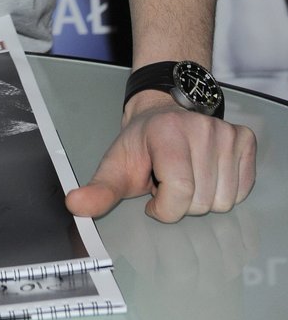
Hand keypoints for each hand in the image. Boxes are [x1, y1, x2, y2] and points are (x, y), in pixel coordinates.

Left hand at [65, 91, 256, 221]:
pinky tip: (207, 173)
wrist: (164, 112)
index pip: (178, 194)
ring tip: (185, 175)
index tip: (152, 194)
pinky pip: (242, 189)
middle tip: (168, 179)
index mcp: (166, 132)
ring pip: (224, 200)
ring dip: (203, 197)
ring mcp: (224, 132)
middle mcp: (200, 128)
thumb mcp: (116, 165)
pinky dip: (225, 190)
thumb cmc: (142, 143)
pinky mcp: (243, 139)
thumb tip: (75, 204)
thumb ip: (99, 190)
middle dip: (181, 202)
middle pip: (201, 202)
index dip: (163, 207)